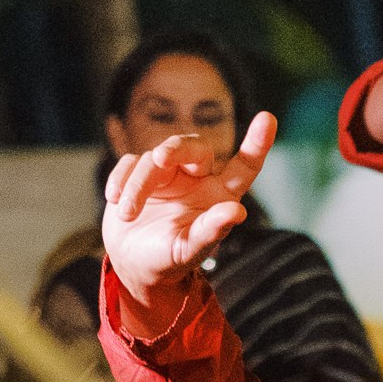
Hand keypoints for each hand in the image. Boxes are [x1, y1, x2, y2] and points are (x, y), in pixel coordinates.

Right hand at [101, 115, 276, 338]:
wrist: (132, 264)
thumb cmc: (168, 260)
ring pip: (154, 159)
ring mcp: (167, 173)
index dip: (257, 143)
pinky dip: (120, 180)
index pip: (244, 166)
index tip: (268, 117)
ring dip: (138, 185)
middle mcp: (196, 178)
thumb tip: (237, 211)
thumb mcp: (189, 251)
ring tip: (127, 214)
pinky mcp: (138, 171)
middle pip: (194, 147)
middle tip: (160, 158)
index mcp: (219, 197)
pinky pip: (130, 162)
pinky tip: (114, 200)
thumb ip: (211, 232)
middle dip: (176, 148)